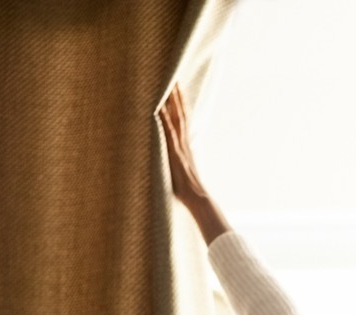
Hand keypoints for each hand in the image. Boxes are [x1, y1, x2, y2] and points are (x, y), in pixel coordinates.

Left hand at [159, 85, 208, 202]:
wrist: (197, 198)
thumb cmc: (187, 189)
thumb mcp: (179, 170)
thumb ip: (175, 161)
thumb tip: (170, 159)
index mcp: (184, 145)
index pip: (181, 119)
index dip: (178, 103)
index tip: (175, 87)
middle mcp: (183, 142)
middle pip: (180, 113)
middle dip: (176, 95)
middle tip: (173, 75)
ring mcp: (179, 146)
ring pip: (176, 118)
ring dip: (172, 100)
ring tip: (169, 83)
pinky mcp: (174, 153)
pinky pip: (168, 132)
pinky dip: (164, 119)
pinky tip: (158, 107)